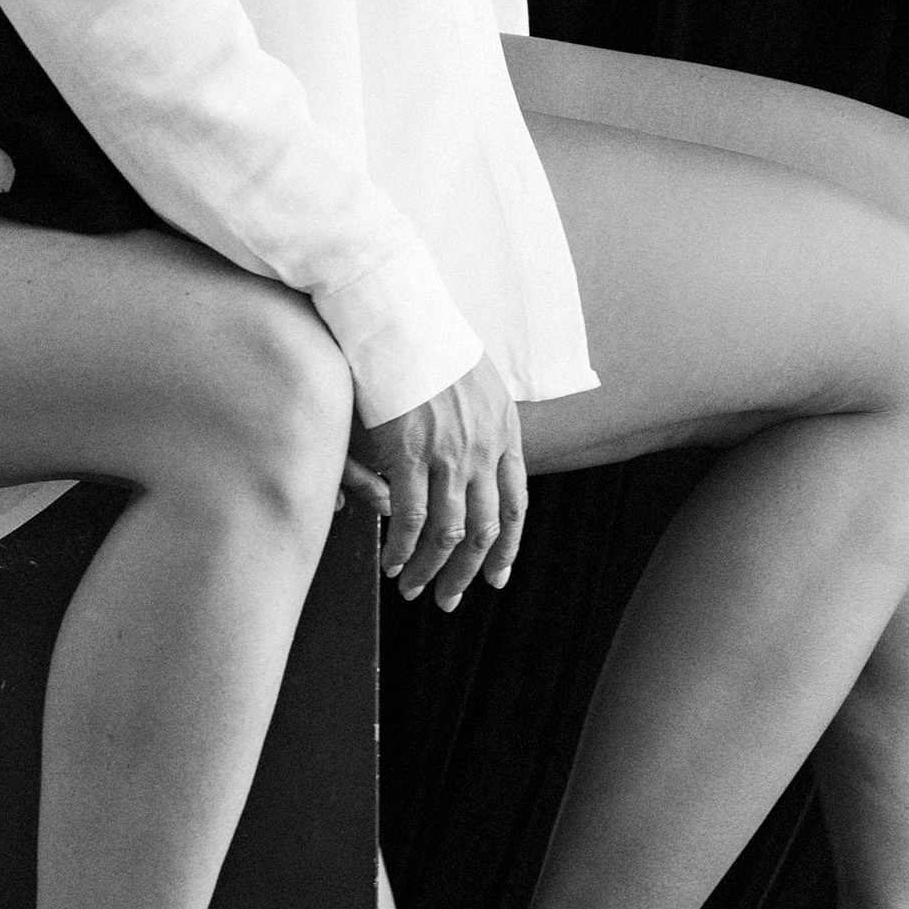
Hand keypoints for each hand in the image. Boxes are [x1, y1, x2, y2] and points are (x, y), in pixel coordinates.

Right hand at [348, 354, 526, 608]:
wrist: (400, 310)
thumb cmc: (426, 337)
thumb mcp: (474, 379)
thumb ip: (478, 422)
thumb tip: (469, 457)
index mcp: (504, 428)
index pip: (516, 504)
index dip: (507, 546)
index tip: (496, 574)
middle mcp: (484, 446)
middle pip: (485, 528)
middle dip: (468, 571)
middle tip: (452, 598)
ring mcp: (450, 452)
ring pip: (450, 532)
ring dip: (433, 570)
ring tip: (415, 588)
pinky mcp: (411, 451)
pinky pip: (412, 518)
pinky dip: (403, 548)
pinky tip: (393, 561)